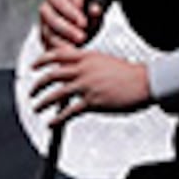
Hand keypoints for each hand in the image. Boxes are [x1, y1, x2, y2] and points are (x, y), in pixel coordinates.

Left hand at [29, 42, 154, 120]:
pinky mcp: (92, 102)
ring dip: (43, 102)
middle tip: (31, 91)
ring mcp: (86, 85)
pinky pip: (69, 111)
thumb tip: (76, 70)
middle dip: (37, 85)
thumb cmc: (130, 73)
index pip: (57, 55)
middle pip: (51, 75)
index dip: (41, 60)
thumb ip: (88, 64)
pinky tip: (51, 123)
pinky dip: (57, 119)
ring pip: (56, 94)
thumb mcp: (104, 60)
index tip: (33, 66)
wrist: (146, 82)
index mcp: (86, 57)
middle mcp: (83, 69)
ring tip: (36, 108)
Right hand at [35, 0, 95, 50]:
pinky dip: (60, 52)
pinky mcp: (45, 40)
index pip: (60, 3)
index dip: (72, 13)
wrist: (79, 20)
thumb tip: (95, 10)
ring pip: (49, 35)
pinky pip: (49, 47)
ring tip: (77, 49)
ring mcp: (43, 26)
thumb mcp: (90, 6)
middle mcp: (45, 10)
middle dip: (68, 30)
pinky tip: (71, 54)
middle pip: (52, 20)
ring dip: (63, 43)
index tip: (84, 23)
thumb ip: (93, 7)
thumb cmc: (84, 10)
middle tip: (82, 37)